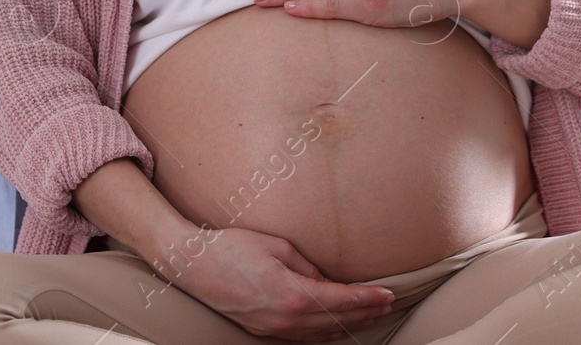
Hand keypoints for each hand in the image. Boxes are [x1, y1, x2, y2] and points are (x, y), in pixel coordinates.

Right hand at [159, 224, 393, 340]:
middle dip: (364, 313)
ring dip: (348, 326)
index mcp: (292, 293)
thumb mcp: (276, 245)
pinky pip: (302, 337)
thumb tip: (324, 279)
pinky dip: (324, 334)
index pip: (341, 300)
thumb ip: (306, 265)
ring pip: (320, 334)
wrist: (193, 265)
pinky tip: (335, 328)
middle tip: (386, 304)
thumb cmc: (232, 247)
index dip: (367, 298)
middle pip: (336, 321)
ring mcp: (273, 328)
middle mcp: (286, 317)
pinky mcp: (263, 329)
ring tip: (369, 316)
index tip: (387, 294)